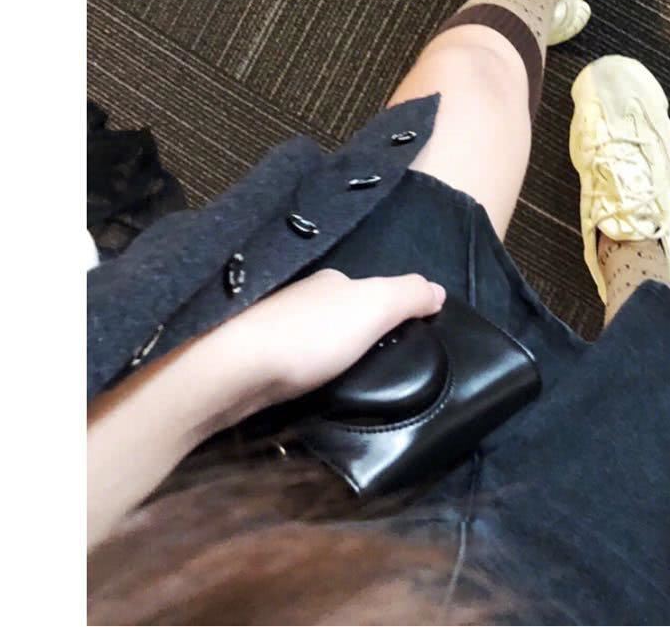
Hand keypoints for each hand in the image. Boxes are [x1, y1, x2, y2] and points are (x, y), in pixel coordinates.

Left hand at [218, 268, 446, 415]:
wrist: (232, 370)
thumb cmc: (309, 336)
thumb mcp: (374, 306)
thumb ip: (408, 295)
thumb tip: (438, 290)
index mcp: (332, 282)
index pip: (372, 292)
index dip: (391, 313)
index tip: (406, 342)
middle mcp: (302, 297)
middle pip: (342, 314)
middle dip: (359, 335)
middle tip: (382, 367)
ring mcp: (274, 326)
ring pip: (316, 337)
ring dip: (331, 354)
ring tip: (350, 382)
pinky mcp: (255, 358)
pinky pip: (295, 361)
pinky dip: (308, 370)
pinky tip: (312, 387)